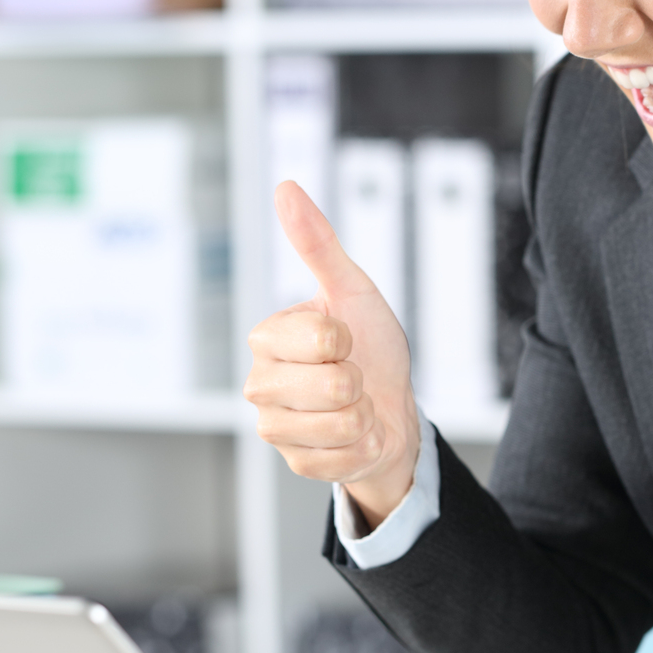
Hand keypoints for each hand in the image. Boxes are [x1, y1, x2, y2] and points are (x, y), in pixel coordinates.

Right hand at [244, 181, 420, 523]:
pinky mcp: (296, 464)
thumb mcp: (351, 289)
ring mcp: (274, 428)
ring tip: (354, 405)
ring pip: (341, 423)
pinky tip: (354, 435)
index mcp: (266, 338)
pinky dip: (364, 445)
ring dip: (364, 414)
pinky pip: (345, 457)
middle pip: (332, 385)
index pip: (322, 338)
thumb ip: (317, 243)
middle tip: (351, 375)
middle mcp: (259, 384)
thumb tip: (286, 188)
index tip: (345, 339)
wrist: (392, 405)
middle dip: (358, 379)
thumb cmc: (369, 345)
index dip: (348, 338)